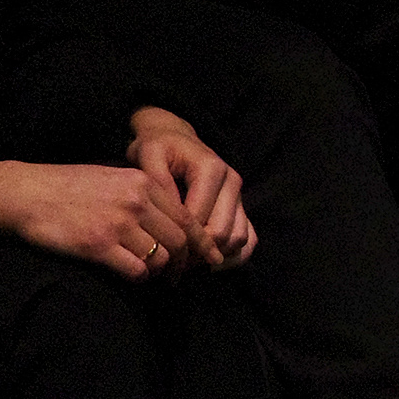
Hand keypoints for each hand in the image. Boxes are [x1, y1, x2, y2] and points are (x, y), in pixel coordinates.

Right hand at [0, 159, 197, 281]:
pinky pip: (136, 271)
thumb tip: (171, 221)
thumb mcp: (113, 178)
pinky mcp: (98, 245)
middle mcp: (136, 201)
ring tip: (150, 278)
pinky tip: (131, 278)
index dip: (200, 242)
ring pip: (160, 258)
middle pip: (179, 240)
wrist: (26, 194)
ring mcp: (118, 223)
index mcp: (143, 182)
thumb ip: (143, 195)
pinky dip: (139, 279)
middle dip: (182, 264)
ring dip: (158, 273)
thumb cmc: (68, 187)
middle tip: (176, 277)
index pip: (187, 217)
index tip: (207, 257)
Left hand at [127, 107, 256, 268]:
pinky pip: (248, 238)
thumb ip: (159, 183)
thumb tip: (171, 217)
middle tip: (170, 263)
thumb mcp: (149, 155)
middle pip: (221, 233)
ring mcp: (240, 195)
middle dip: (195, 253)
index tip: (159, 254)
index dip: (179, 242)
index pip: (199, 219)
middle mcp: (233, 182)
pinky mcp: (241, 206)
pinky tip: (209, 261)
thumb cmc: (159, 147)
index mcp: (212, 169)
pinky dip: (234, 255)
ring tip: (185, 261)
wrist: (174, 136)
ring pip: (237, 239)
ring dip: (213, 256)